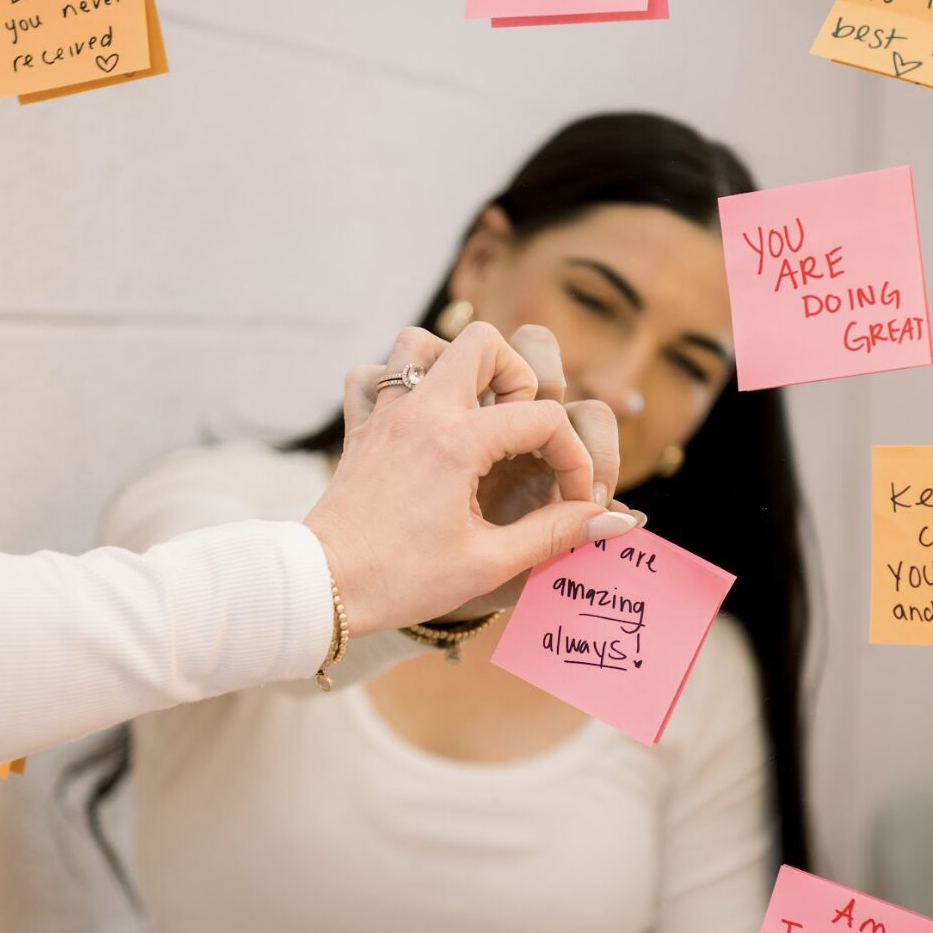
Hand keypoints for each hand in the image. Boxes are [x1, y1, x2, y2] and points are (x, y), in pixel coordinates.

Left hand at [303, 322, 641, 636]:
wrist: (319, 590)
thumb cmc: (401, 581)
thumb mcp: (488, 564)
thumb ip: (554, 534)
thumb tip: (613, 519)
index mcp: (457, 442)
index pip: (543, 418)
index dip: (574, 458)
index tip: (573, 499)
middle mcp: (420, 412)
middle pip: (484, 343)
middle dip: (518, 378)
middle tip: (521, 429)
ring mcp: (384, 415)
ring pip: (420, 342)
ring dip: (454, 366)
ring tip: (472, 413)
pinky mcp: (358, 431)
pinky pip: (370, 377)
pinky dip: (394, 383)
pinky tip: (415, 420)